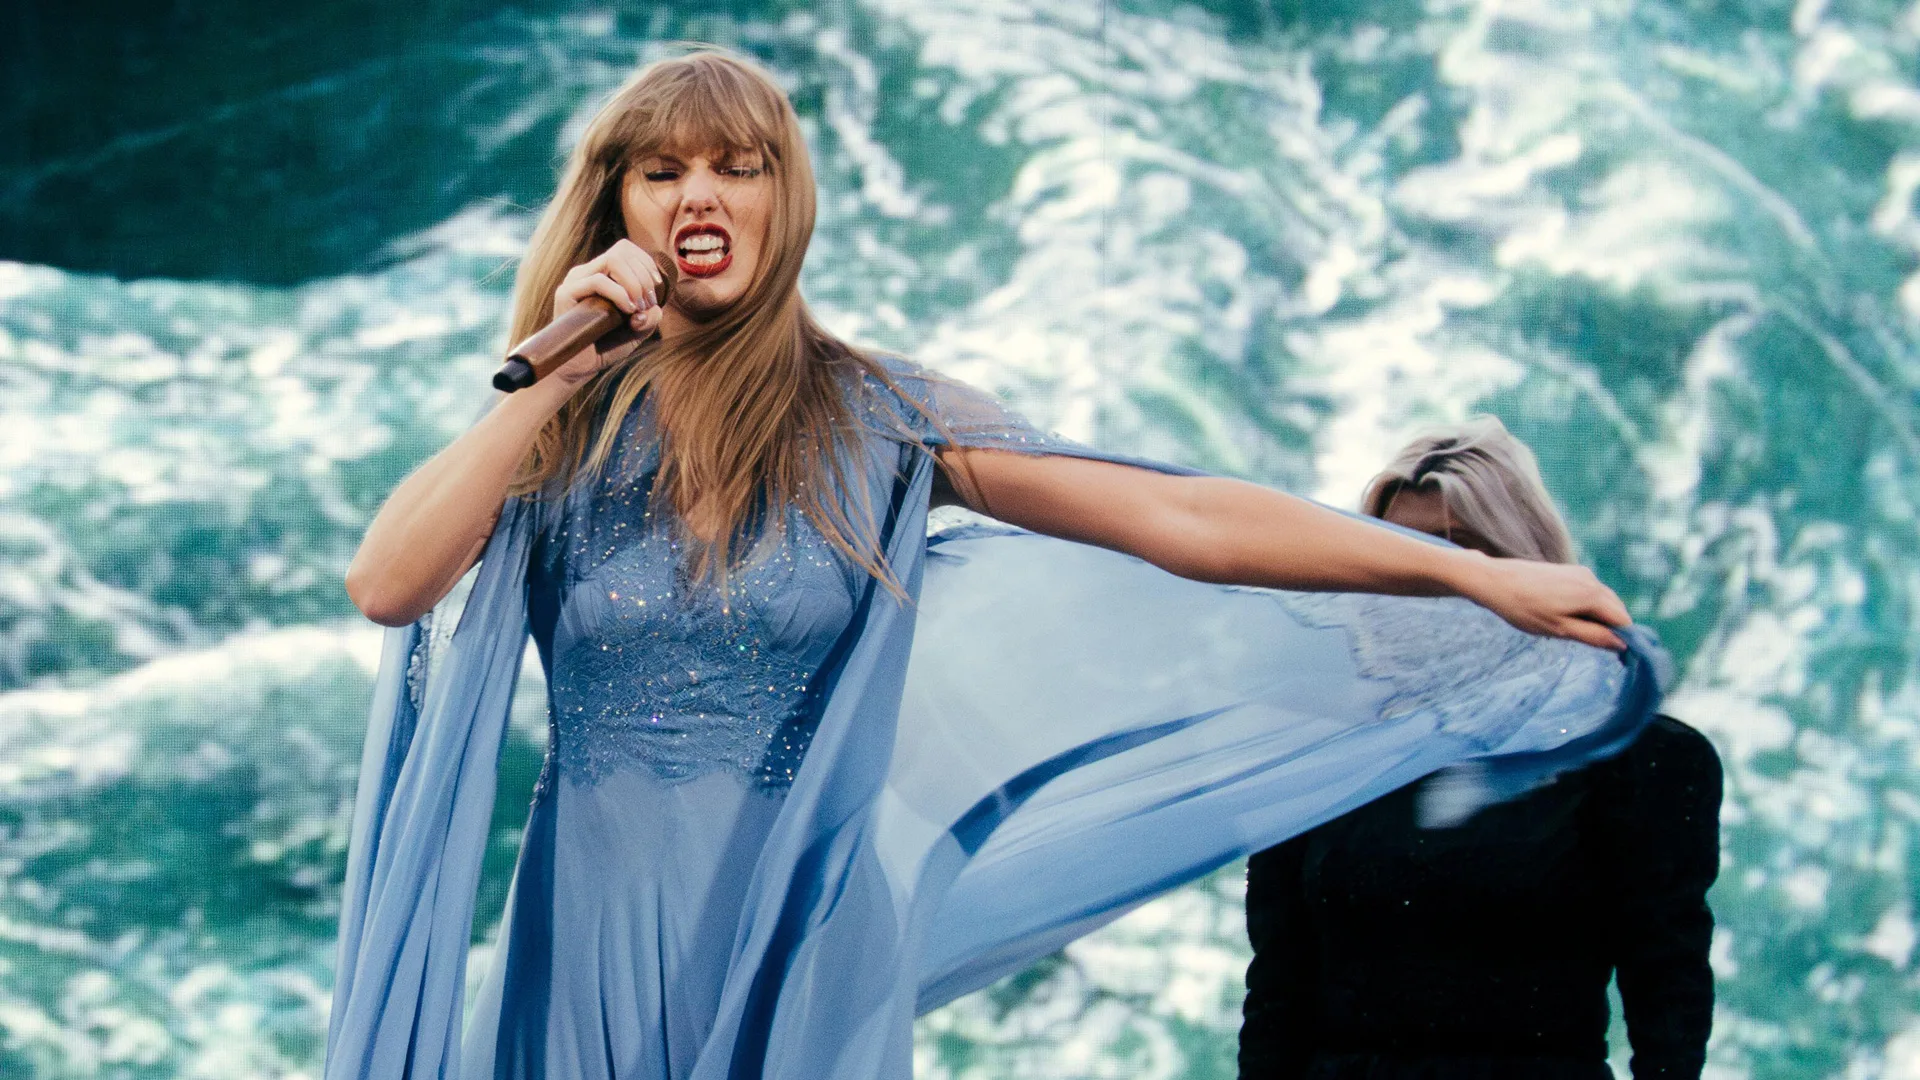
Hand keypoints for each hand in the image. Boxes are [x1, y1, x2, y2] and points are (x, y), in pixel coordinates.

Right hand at [548, 238, 666, 386]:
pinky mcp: (566, 293)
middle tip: (648, 303)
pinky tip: (627, 310)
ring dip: (634, 283)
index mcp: (600, 274)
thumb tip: (655, 309)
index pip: (625, 250)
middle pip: (622, 250)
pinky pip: (597, 281)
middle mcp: (586, 272)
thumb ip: (649, 319)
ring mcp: (575, 281)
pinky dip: (619, 294)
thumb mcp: (635, 332)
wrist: (578, 369)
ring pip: (612, 260)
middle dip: (644, 275)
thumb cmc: (605, 348)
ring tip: (639, 307)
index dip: (646, 264)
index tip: (656, 289)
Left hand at [1455, 552, 1631, 650]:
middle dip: (1609, 627)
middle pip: (1615, 609)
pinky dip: (1584, 606)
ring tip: (1568, 629)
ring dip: (1595, 617)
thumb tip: (1622, 644)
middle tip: (1586, 643)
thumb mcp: (1559, 629)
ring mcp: (1580, 572)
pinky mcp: (1568, 570)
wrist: (1494, 580)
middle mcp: (1592, 579)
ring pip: (1601, 600)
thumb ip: (1593, 636)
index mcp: (1593, 594)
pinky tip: (1561, 614)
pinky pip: (1587, 592)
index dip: (1622, 639)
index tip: (1613, 655)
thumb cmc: (1523, 608)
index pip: (1623, 620)